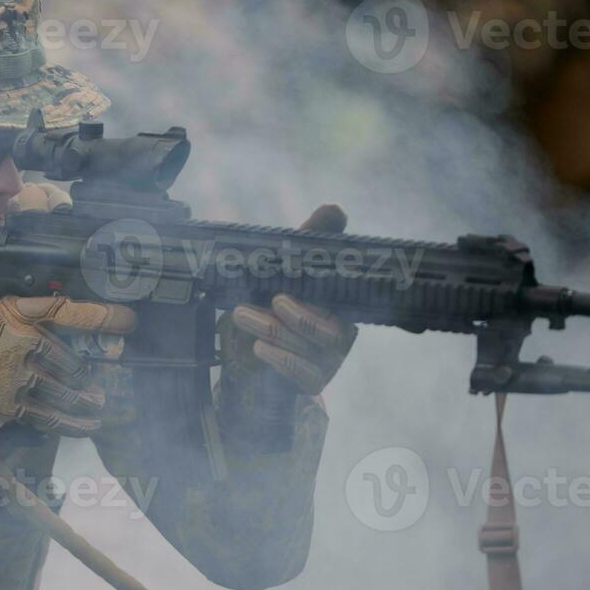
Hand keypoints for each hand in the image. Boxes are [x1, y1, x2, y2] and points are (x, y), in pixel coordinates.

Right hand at [0, 296, 136, 436]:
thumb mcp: (3, 311)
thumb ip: (40, 311)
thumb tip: (82, 317)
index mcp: (19, 317)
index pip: (70, 313)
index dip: (104, 317)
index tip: (130, 321)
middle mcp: (20, 345)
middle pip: (72, 363)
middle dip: (91, 377)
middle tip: (105, 385)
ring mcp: (16, 377)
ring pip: (64, 392)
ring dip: (86, 402)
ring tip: (98, 407)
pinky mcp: (9, 406)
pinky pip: (48, 417)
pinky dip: (71, 424)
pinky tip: (87, 426)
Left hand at [227, 205, 357, 395]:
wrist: (244, 351)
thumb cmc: (268, 301)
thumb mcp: (285, 267)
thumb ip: (310, 240)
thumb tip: (335, 209)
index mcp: (341, 302)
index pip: (347, 296)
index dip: (334, 287)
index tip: (309, 282)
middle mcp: (340, 332)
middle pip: (330, 328)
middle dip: (298, 313)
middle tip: (273, 298)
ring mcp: (328, 360)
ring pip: (308, 347)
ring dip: (272, 328)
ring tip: (241, 313)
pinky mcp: (312, 380)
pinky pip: (300, 372)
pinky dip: (278, 358)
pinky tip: (258, 346)